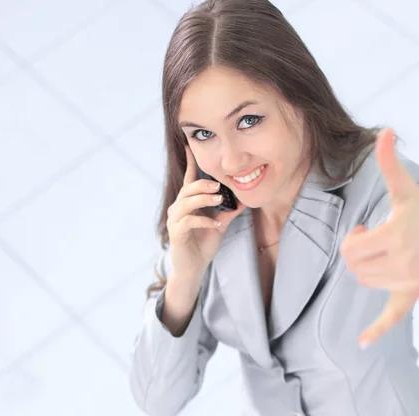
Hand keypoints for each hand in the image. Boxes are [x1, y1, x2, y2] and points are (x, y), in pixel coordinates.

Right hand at [167, 147, 245, 280]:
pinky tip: (216, 224)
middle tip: (219, 184)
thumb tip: (243, 199)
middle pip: (188, 189)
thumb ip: (228, 212)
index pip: (189, 180)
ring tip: (219, 199)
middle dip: (203, 184)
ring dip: (204, 199)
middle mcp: (178, 209)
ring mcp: (175, 221)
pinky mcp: (176, 233)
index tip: (190, 146)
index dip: (190, 163)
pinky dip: (204, 221)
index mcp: (188, 204)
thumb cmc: (203, 244)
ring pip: (186, 202)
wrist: (193, 267)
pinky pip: (189, 222)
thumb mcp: (219, 225)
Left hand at [340, 129, 418, 347]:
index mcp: (396, 235)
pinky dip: (376, 330)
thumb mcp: (404, 188)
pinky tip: (361, 343)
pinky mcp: (412, 294)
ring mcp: (408, 280)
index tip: (363, 232)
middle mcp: (403, 261)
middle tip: (373, 242)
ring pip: (364, 282)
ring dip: (366, 269)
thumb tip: (386, 131)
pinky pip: (391, 317)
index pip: (351, 250)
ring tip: (383, 255)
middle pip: (355, 267)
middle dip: (358, 254)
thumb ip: (389, 163)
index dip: (351, 240)